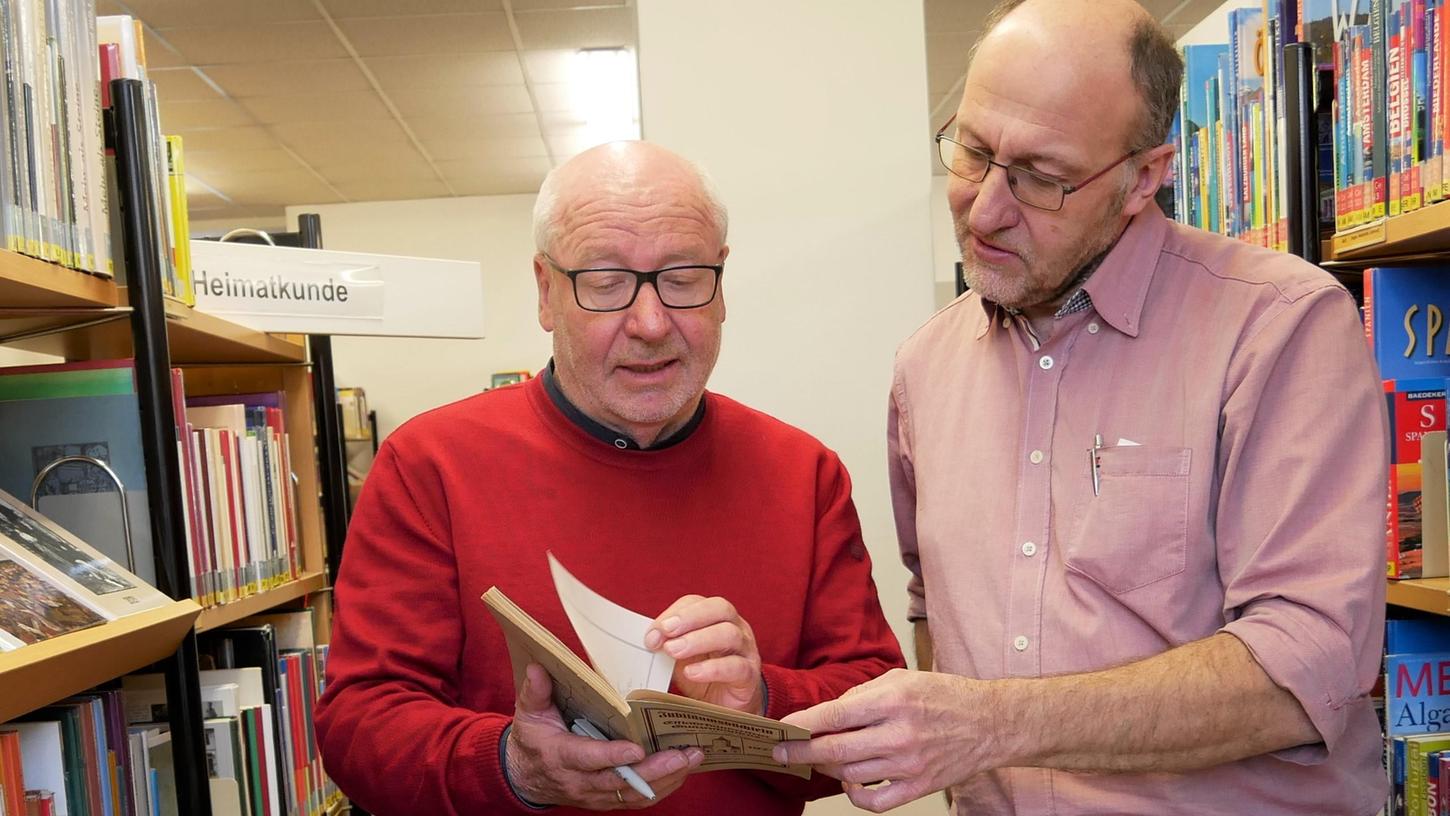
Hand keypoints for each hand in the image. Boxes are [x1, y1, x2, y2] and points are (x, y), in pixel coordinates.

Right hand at [505, 663, 704, 808]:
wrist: (526, 776)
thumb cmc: (533, 739)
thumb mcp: (529, 713)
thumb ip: (536, 691)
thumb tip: (538, 668)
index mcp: (562, 757)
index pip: (589, 758)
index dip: (613, 756)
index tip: (637, 750)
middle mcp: (581, 781)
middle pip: (620, 780)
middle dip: (654, 770)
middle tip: (683, 756)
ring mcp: (596, 795)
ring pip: (634, 794)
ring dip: (666, 779)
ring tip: (692, 759)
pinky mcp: (607, 800)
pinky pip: (637, 800)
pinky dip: (662, 788)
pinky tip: (683, 772)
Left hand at [645, 595, 763, 713]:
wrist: (727, 706)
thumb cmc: (704, 675)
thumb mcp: (681, 657)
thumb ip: (667, 645)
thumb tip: (648, 640)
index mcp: (716, 618)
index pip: (697, 602)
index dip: (674, 613)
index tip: (653, 632)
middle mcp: (735, 628)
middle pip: (719, 608)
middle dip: (689, 617)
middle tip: (665, 632)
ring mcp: (746, 650)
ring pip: (729, 634)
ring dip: (697, 640)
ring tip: (673, 652)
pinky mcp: (749, 675)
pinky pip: (736, 667)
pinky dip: (711, 668)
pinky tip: (692, 672)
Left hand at [771, 669, 1000, 812]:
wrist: (990, 723)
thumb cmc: (944, 695)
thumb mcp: (902, 678)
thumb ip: (862, 694)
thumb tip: (829, 713)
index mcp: (893, 700)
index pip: (834, 715)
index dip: (802, 723)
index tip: (782, 728)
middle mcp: (899, 734)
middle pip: (835, 750)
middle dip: (800, 751)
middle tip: (781, 751)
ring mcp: (909, 764)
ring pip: (850, 775)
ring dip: (828, 769)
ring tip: (822, 758)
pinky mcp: (919, 787)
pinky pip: (875, 803)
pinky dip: (855, 796)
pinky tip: (851, 782)